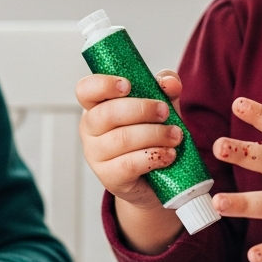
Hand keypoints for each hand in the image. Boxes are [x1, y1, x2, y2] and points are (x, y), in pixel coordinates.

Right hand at [76, 71, 185, 253]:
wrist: (155, 177)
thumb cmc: (151, 134)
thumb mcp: (160, 106)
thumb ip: (165, 88)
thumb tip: (170, 83)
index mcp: (96, 106)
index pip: (85, 89)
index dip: (103, 85)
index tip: (128, 85)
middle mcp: (90, 129)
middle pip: (107, 113)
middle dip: (142, 110)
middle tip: (165, 112)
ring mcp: (95, 155)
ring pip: (121, 139)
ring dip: (154, 134)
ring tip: (175, 136)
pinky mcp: (108, 177)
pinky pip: (129, 164)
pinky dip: (153, 157)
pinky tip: (169, 154)